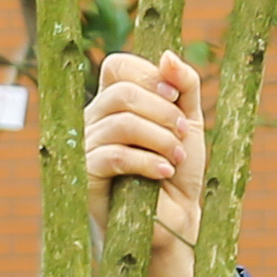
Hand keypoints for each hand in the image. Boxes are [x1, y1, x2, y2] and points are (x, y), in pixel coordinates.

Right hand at [80, 50, 210, 276]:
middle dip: (162, 112)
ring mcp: (86, 147)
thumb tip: (166, 55)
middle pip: (122, 92)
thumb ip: (184, 86)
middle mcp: (94, 119)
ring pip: (121, 123)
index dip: (148, 75)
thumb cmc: (178, 171)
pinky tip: (164, 173)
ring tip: (176, 159)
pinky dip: (146, 162)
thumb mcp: (189, 122)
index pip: (118, 66)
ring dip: (159, 139)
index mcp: (115, 101)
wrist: (174, 222)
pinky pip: (113, 155)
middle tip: (183, 134)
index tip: (175, 98)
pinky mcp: (86, 177)